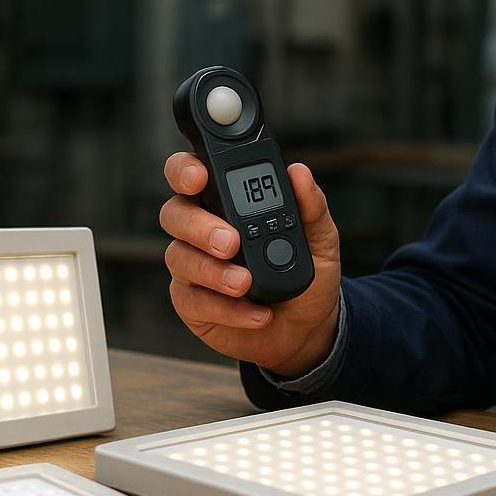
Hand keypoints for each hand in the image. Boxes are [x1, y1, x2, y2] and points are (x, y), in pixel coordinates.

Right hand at [159, 154, 341, 377]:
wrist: (309, 326)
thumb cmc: (309, 273)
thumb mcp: (320, 237)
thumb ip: (310, 205)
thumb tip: (299, 172)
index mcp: (227, 202)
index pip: (192, 173)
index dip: (185, 169)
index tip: (200, 176)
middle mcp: (201, 229)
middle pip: (175, 213)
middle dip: (199, 225)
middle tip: (231, 242)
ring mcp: (192, 265)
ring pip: (179, 257)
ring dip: (213, 271)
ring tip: (245, 283)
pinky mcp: (191, 303)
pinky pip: (192, 301)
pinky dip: (225, 308)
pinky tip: (255, 312)